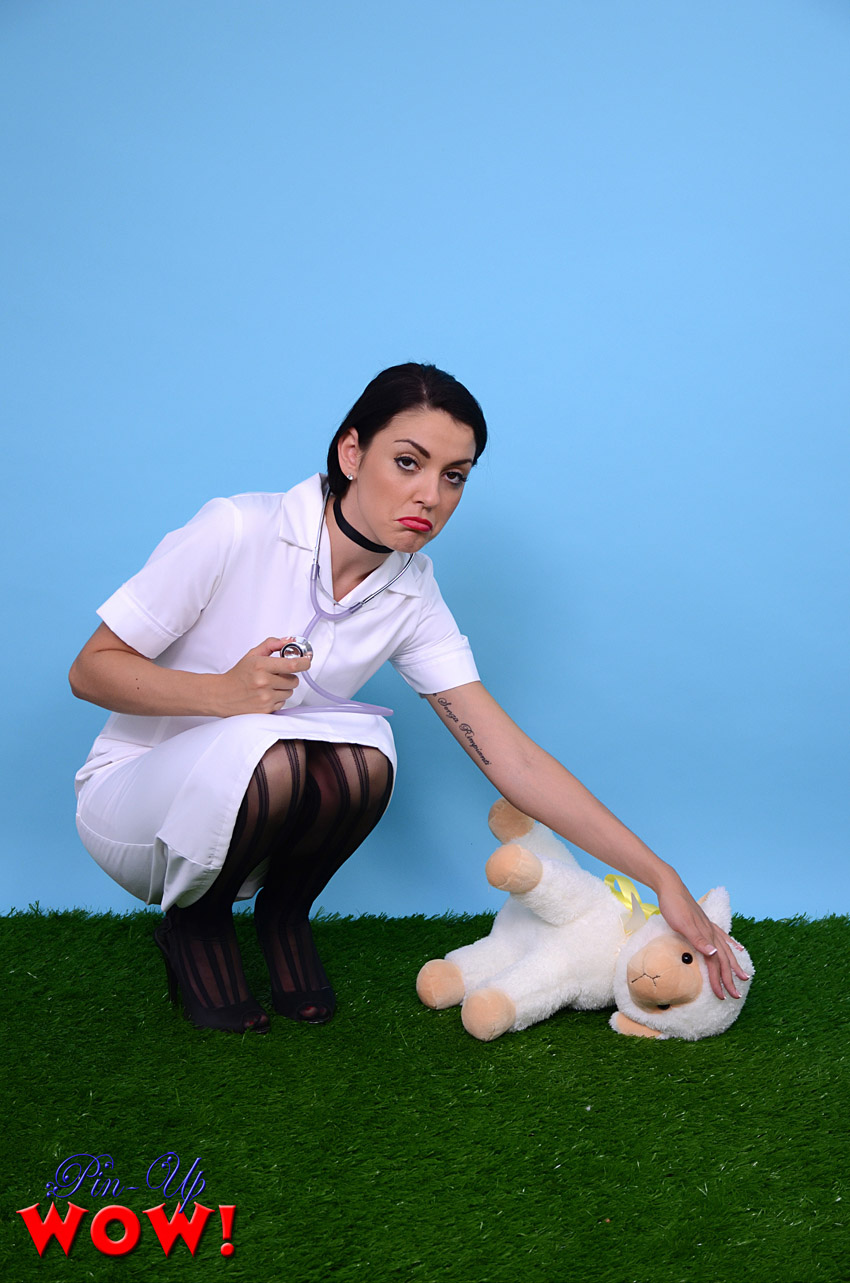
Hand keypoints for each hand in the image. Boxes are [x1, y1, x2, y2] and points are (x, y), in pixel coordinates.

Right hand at [217, 637, 311, 715]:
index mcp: (261, 666)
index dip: (304, 662)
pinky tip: (266, 695)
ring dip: (283, 688)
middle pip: (294, 680)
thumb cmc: (238, 675)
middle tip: (277, 675)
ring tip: (269, 686)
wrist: (222, 695)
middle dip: (289, 677)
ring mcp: (265, 698)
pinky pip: (283, 703)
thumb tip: (289, 640)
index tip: (307, 660)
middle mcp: (264, 682)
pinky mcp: (266, 710)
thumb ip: (271, 645)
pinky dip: (278, 699)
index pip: (292, 665)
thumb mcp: (252, 655)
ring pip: (290, 692)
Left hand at [655, 872, 749, 1000]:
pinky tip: (737, 948)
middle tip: (735, 995)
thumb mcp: (683, 924)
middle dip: (729, 979)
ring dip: (733, 965)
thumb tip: (715, 954)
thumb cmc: (673, 906)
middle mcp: (711, 932)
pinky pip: (723, 937)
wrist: (670, 887)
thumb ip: (699, 939)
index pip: (716, 963)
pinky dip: (731, 944)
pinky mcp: (705, 922)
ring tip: (742, 976)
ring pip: (726, 950)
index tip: (722, 996)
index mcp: (707, 935)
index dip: (719, 980)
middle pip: (723, 960)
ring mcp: (709, 927)